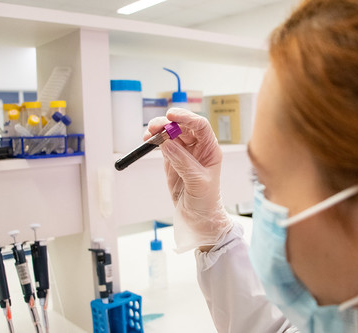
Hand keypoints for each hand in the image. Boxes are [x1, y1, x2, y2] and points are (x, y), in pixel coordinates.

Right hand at [145, 108, 232, 251]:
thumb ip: (183, 162)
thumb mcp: (197, 181)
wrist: (198, 216)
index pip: (200, 126)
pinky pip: (162, 144)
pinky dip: (154, 140)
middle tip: (154, 127)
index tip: (171, 116)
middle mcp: (198, 147)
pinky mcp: (172, 159)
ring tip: (148, 134)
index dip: (186, 118)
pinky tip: (148, 140)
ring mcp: (184, 152)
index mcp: (210, 149)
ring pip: (171, 133)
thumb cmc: (206, 200)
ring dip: (159, 130)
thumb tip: (167, 143)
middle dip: (168, 123)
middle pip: (183, 126)